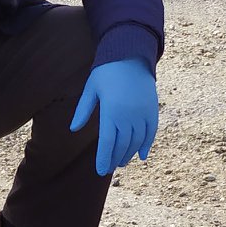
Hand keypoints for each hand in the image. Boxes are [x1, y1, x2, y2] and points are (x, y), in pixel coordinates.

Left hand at [70, 58, 157, 175]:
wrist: (131, 55)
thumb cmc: (106, 72)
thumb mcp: (91, 89)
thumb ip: (83, 110)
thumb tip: (73, 129)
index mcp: (111, 112)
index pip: (107, 143)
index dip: (104, 159)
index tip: (101, 171)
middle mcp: (128, 116)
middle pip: (122, 145)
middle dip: (115, 159)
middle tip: (110, 168)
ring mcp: (142, 113)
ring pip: (137, 141)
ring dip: (129, 154)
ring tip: (122, 162)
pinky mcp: (152, 110)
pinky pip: (151, 132)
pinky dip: (147, 145)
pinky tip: (141, 155)